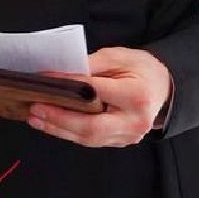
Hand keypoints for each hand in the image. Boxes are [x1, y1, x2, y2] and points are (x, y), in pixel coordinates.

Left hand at [27, 47, 172, 147]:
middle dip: (59, 119)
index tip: (44, 80)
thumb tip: (61, 75)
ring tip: (36, 118)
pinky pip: (91, 140)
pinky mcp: (121, 141)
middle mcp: (134, 121)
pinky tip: (52, 124)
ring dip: (59, 129)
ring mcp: (129, 135)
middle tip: (34, 109)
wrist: (163, 86)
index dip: (67, 86)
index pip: (94, 92)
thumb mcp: (118, 56)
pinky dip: (69, 132)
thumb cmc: (140, 68)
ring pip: (88, 138)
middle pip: (91, 127)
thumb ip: (90, 65)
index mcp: (136, 95)